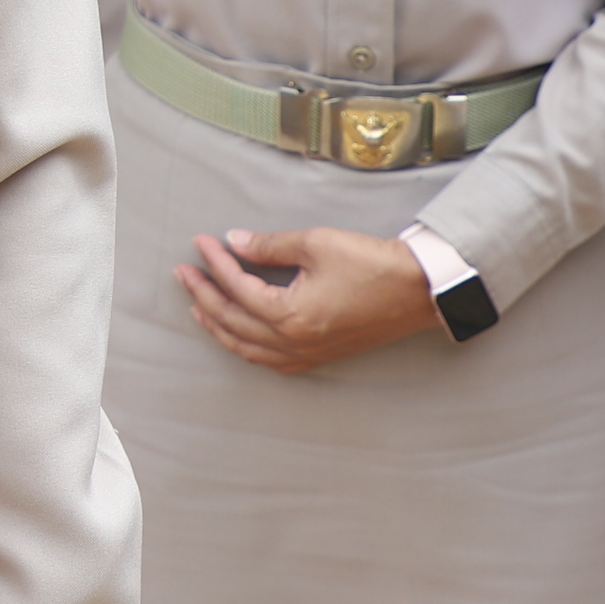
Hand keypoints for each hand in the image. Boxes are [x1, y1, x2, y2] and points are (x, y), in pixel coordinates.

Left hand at [175, 226, 445, 373]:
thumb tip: (236, 242)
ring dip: (220, 327)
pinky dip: (247, 348)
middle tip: (185, 273)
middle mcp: (294, 342)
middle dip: (204, 297)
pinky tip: (239, 335)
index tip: (202, 242)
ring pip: (248, 349)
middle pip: (233, 322)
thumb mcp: (316, 244)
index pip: (237, 288)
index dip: (215, 263)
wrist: (420, 289)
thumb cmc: (372, 263)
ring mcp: (308, 354)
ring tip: (199, 305)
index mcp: (290, 316)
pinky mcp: (322, 355)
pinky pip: (272, 361)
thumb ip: (270, 246)